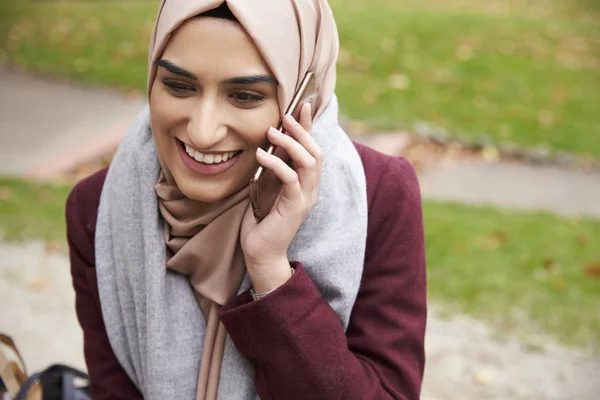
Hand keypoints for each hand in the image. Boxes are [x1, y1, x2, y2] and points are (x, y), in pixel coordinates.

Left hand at [240, 103, 321, 292]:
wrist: (261, 251)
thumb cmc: (262, 219)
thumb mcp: (267, 186)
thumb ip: (274, 167)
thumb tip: (269, 141)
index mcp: (306, 182)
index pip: (312, 148)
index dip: (309, 126)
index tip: (302, 104)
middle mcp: (311, 188)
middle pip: (316, 152)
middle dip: (302, 130)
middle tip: (284, 116)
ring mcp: (305, 198)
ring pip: (309, 162)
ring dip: (291, 144)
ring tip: (271, 133)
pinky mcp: (295, 207)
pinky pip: (291, 179)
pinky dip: (277, 164)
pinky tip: (261, 155)